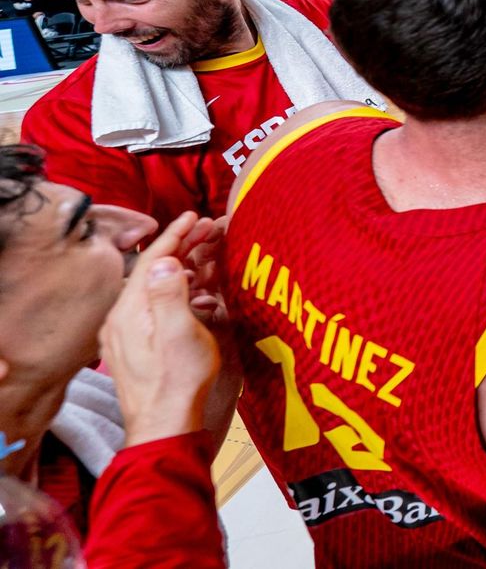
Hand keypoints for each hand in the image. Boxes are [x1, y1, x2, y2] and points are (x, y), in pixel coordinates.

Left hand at [99, 212, 221, 448]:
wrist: (165, 425)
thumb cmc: (177, 382)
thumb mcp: (180, 333)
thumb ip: (169, 294)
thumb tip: (165, 262)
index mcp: (129, 311)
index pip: (152, 260)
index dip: (175, 235)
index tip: (195, 217)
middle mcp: (122, 319)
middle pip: (151, 272)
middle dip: (180, 248)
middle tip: (207, 231)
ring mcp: (127, 335)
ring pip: (153, 289)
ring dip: (179, 269)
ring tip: (206, 257)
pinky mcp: (136, 347)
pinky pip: (153, 306)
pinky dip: (174, 291)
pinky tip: (193, 293)